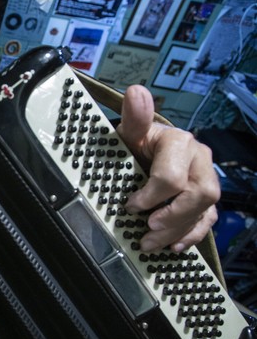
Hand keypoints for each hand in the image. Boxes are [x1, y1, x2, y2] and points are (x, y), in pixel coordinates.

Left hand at [116, 85, 219, 252]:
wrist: (146, 151)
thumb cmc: (137, 143)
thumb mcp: (131, 132)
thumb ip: (135, 117)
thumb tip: (136, 93)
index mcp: (180, 143)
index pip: (172, 176)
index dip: (150, 196)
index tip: (130, 205)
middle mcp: (199, 160)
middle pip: (197, 194)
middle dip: (170, 217)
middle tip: (147, 230)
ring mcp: (206, 178)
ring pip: (204, 209)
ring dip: (177, 230)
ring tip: (151, 242)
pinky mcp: (206, 197)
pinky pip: (209, 219)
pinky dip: (192, 235)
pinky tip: (174, 245)